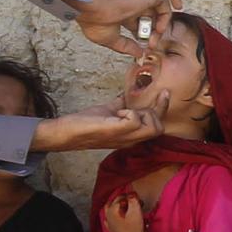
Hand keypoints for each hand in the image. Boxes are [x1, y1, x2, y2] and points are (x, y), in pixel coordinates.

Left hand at [37, 95, 168, 152]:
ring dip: (144, 113)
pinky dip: (129, 111)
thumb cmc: (86, 124)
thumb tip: (128, 93)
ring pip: (153, 127)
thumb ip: (121, 105)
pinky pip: (135, 119)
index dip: (162, 108)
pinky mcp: (115, 131)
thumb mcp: (109, 111)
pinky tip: (117, 112)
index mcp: (131, 135)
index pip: (156, 126)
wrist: (66, 132)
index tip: (164, 92)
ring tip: (126, 110)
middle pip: (159, 128)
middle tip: (137, 105)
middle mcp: (130, 139)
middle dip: (155, 111)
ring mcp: (124, 137)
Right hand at [76, 0, 181, 54]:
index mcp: (125, 14)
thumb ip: (127, 47)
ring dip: (164, 20)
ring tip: (159, 31)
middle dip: (157, 32)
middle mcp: (134, 5)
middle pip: (154, 16)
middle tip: (152, 43)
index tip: (146, 47)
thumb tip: (139, 54)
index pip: (143, 24)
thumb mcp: (112, 40)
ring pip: (162, 6)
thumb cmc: (93, 21)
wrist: (89, 9)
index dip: (147, 36)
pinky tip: (178, 5)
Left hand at [102, 188, 149, 231]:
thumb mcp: (136, 210)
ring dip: (116, 207)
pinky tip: (119, 217)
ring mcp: (109, 225)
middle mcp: (108, 217)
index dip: (129, 195)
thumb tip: (131, 194)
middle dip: (120, 200)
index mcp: (112, 210)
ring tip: (125, 207)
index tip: (136, 196)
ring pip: (109, 212)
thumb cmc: (135, 227)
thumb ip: (133, 199)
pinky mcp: (113, 231)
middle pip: (111, 203)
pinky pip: (109, 221)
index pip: (119, 198)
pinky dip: (114, 217)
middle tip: (130, 200)